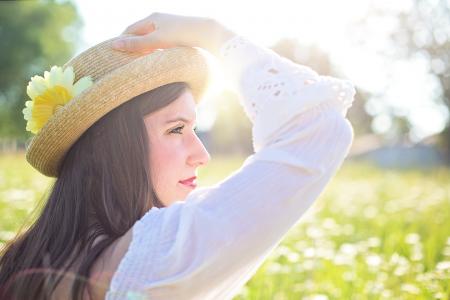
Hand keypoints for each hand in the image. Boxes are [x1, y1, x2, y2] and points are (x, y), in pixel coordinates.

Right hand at [112, 12, 235, 56]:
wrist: (208, 35)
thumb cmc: (182, 35)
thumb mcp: (157, 41)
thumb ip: (137, 44)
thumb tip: (115, 45)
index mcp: (152, 18)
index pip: (130, 30)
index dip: (122, 42)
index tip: (115, 56)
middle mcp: (160, 21)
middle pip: (140, 36)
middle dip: (133, 49)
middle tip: (124, 64)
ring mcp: (169, 30)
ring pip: (151, 43)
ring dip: (145, 53)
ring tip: (139, 67)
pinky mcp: (178, 39)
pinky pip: (161, 47)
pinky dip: (156, 54)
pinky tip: (156, 64)